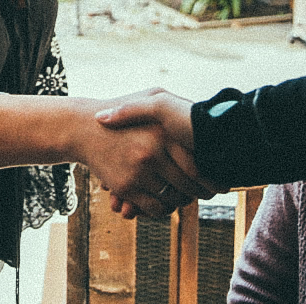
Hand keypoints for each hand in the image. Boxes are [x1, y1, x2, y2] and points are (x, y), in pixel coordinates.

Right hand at [95, 89, 219, 218]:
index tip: (220, 183)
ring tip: (186, 197)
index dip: (212, 179)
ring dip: (181, 202)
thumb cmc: (126, 112)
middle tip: (208, 194)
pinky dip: (162, 209)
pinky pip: (154, 207)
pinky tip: (164, 201)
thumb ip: (180, 103)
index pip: (198, 165)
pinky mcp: (125, 186)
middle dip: (201, 193)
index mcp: (164, 131)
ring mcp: (138, 170)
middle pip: (189, 185)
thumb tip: (211, 118)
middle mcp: (152, 151)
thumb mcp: (153, 97)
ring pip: (172, 199)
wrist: (85, 128)